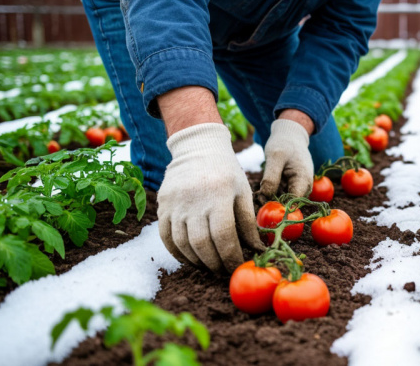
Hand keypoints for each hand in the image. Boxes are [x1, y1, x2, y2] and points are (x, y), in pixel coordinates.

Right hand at [157, 123, 265, 271]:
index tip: (237, 266)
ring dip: (196, 260)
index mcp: (218, 195)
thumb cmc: (226, 172)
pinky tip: (190, 258)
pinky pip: (166, 237)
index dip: (230, 256)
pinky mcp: (163, 206)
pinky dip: (177, 252)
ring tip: (209, 265)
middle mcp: (193, 200)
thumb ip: (248, 222)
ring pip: (182, 243)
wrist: (198, 148)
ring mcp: (175, 204)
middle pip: (201, 243)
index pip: (223, 235)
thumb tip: (257, 249)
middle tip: (223, 270)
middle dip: (214, 263)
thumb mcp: (243, 192)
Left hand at [259, 119, 313, 199]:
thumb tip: (266, 197)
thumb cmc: (284, 143)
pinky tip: (262, 189)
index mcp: (303, 181)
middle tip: (257, 196)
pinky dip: (271, 193)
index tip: (261, 201)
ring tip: (258, 192)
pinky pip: (281, 195)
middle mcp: (304, 187)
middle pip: (288, 204)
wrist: (290, 135)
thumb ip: (271, 178)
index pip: (292, 203)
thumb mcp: (275, 157)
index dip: (277, 205)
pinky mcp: (292, 186)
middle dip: (272, 202)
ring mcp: (298, 187)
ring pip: (283, 201)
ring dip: (270, 198)